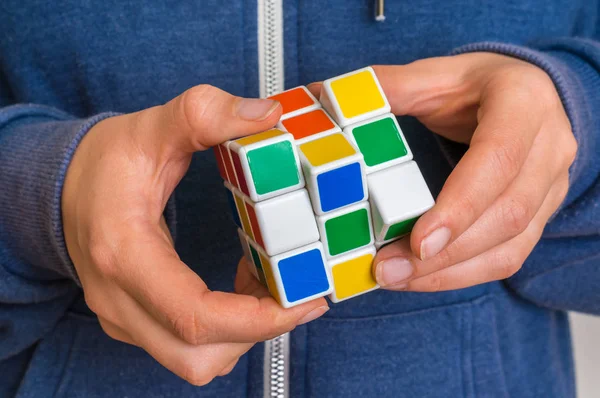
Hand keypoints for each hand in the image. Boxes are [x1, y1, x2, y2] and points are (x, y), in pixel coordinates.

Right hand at [62, 85, 328, 384]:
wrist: (60, 187)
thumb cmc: (103, 161)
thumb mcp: (152, 127)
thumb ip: (206, 114)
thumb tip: (266, 116)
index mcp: (124, 253)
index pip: (195, 315)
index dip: (259, 320)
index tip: (307, 300)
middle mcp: (118, 298)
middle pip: (198, 355)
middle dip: (260, 333)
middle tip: (298, 293)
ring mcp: (122, 316)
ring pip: (194, 360)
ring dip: (244, 333)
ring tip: (269, 284)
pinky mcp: (133, 320)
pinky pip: (187, 345)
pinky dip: (227, 328)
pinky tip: (245, 286)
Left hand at [371, 53, 576, 291]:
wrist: (524, 95)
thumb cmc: (475, 86)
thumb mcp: (434, 75)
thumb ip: (389, 88)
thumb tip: (326, 98)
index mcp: (523, 103)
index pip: (499, 159)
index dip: (461, 204)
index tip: (419, 241)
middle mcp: (549, 148)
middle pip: (508, 213)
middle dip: (446, 253)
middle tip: (387, 269)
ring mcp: (551, 186)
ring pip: (511, 246)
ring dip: (450, 272)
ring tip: (395, 278)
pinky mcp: (541, 215)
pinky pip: (508, 257)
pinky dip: (462, 274)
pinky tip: (421, 277)